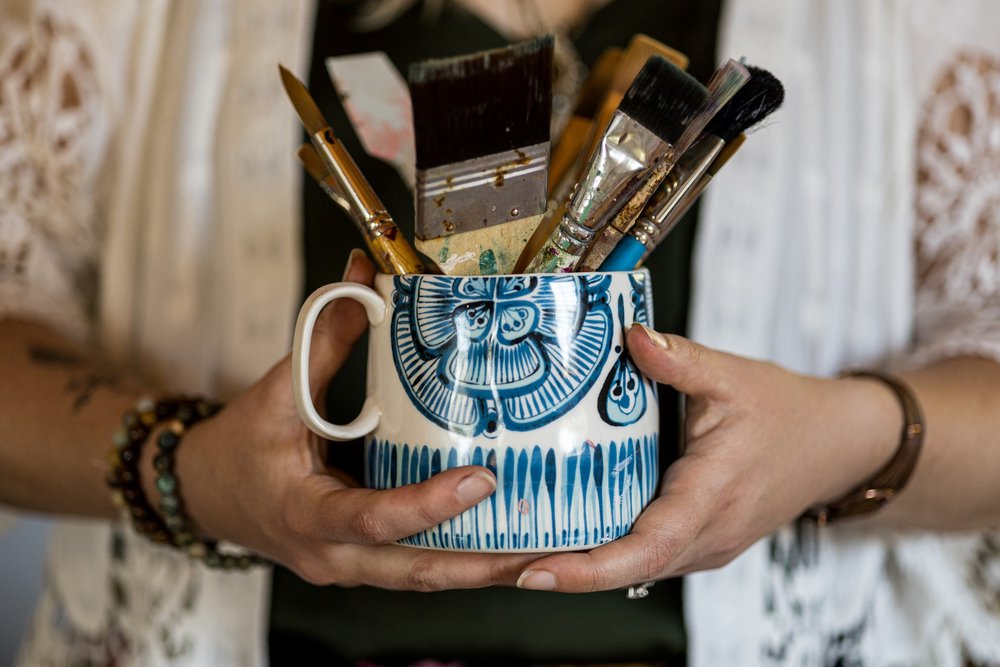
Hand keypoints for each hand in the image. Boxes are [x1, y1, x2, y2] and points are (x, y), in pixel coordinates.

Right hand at [173, 249, 532, 587]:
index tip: (482, 479)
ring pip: (424, 578)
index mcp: (303, 513)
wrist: (209, 495)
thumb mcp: (277, 391)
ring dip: (482, 568)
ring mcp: (350, 568)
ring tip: (547, 554)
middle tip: (545, 548)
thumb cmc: (240, 446)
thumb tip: (365, 273)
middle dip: (481, 564)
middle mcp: (330, 556)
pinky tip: (509, 542)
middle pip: (415, 571)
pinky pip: (418, 568)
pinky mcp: (365, 565)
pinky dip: (463, 558)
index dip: (426, 505)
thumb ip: (325, 337)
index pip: (370, 519)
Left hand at [516, 323, 899, 591]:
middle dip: (561, 569)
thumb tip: (631, 335)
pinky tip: (564, 531)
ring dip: (578, 565)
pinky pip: (647, 555)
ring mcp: (705, 546)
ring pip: (634, 567)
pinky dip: (605, 552)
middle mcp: (708, 535)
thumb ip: (680, 360)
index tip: (535, 573)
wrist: (834, 445)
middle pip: (626, 568)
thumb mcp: (733, 377)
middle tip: (493, 560)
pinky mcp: (700, 541)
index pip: (645, 548)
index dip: (588, 569)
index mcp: (712, 497)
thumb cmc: (786, 413)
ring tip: (514, 550)